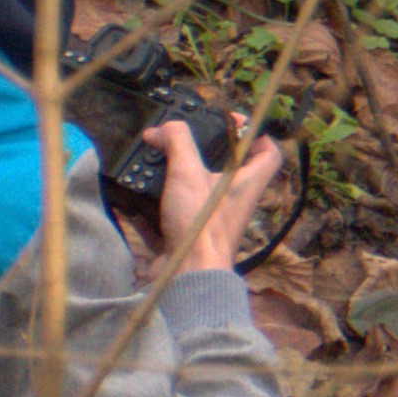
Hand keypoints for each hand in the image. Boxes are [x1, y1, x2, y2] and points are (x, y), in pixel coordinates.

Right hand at [143, 120, 282, 273]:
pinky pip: (169, 215)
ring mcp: (211, 219)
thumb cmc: (202, 226)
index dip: (256, 134)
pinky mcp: (188, 234)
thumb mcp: (189, 174)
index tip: (234, 122)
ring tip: (151, 164)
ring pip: (194, 192)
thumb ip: (178, 144)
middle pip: (226, 171)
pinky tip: (130, 198)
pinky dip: (151, 207)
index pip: (268, 152)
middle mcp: (234, 200)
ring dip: (173, 179)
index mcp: (247, 182)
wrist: (188, 273)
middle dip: (202, 155)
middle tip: (179, 141)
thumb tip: (165, 128)